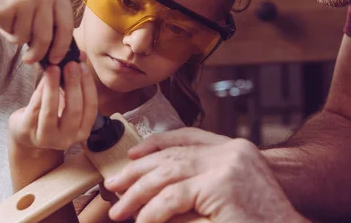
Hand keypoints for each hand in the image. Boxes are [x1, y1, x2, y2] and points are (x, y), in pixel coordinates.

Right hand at [0, 0, 73, 63]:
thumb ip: (51, 12)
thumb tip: (58, 48)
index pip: (66, 26)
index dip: (62, 47)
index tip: (55, 59)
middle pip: (45, 37)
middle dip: (38, 54)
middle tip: (30, 60)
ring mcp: (23, 0)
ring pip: (24, 38)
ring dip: (16, 37)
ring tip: (10, 21)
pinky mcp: (3, 7)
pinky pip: (7, 32)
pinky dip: (3, 29)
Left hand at [9, 61, 97, 150]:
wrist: (26, 132)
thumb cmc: (51, 112)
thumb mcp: (66, 99)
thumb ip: (76, 80)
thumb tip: (82, 54)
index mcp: (82, 131)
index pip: (91, 107)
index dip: (87, 86)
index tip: (82, 66)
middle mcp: (67, 139)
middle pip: (74, 110)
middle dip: (72, 85)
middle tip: (70, 64)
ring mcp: (46, 139)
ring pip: (51, 111)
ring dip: (53, 87)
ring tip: (53, 68)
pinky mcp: (28, 133)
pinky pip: (34, 109)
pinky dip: (39, 92)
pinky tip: (42, 78)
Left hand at [104, 128, 309, 222]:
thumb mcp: (228, 196)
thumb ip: (199, 186)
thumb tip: (154, 192)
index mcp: (236, 149)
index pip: (189, 136)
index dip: (157, 143)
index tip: (134, 154)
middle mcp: (232, 151)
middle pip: (173, 154)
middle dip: (138, 170)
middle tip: (115, 185)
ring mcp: (228, 166)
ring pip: (168, 173)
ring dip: (138, 193)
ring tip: (119, 209)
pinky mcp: (222, 186)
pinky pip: (174, 197)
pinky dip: (153, 211)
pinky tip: (142, 222)